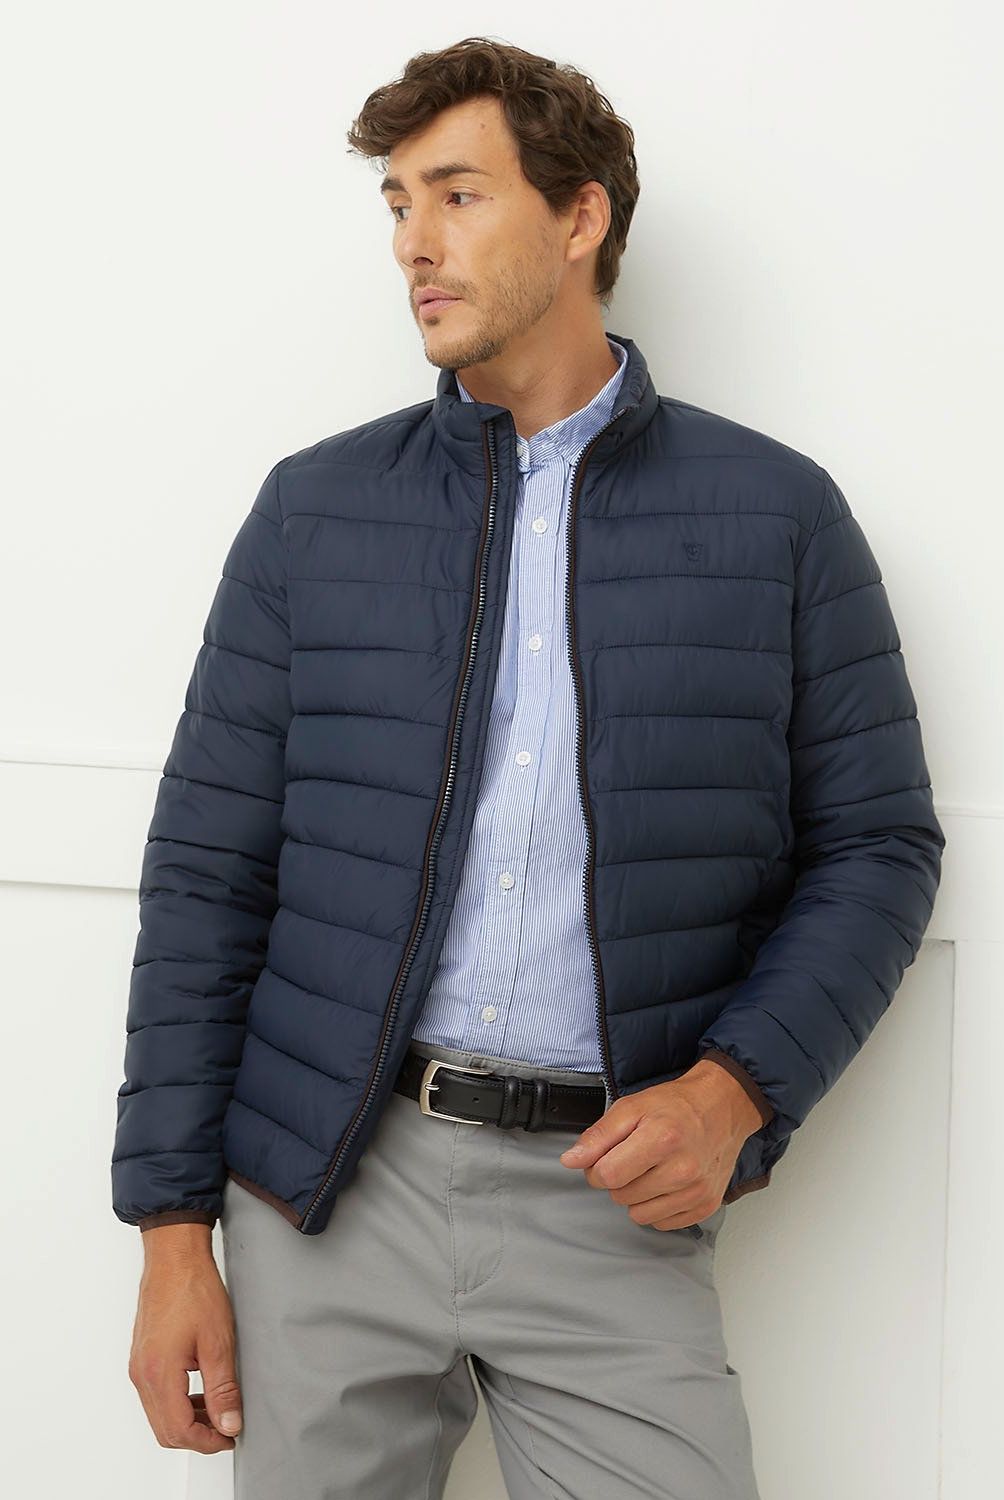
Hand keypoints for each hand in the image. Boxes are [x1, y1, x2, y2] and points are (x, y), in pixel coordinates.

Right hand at [129, 1233, 242, 1452]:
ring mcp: (138, 1366)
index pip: (179, 1430)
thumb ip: (223, 1388)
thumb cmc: (194, 1289)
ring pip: (159, 1415)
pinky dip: (178, 1403)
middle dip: (197, 1437)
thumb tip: (229, 1424)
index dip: (208, 1441)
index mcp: (158, 1373)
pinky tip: (201, 1391)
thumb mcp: (218, 1341)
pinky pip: (156, 1396)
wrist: (174, 1257)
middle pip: (165, 1430)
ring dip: (188, 1421)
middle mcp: (142, 1374)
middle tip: (226, 1427)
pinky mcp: (141, 1357)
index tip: (230, 1436)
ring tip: (218, 1409)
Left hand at [557, 1062, 759, 1230]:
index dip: (597, 1168)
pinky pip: (662, 1223)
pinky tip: (666, 1183)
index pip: (608, 1176)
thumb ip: (598, 1136)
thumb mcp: (631, 1108)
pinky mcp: (705, 1205)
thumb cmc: (675, 1106)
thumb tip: (571, 1161)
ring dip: (637, 1196)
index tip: (606, 1158)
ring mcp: (696, 1190)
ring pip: (640, 1216)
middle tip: (635, 1157)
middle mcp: (683, 1169)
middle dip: (619, 1179)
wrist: (721, 1108)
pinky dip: (658, 1207)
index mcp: (661, 1139)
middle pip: (621, 1196)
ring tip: (651, 1169)